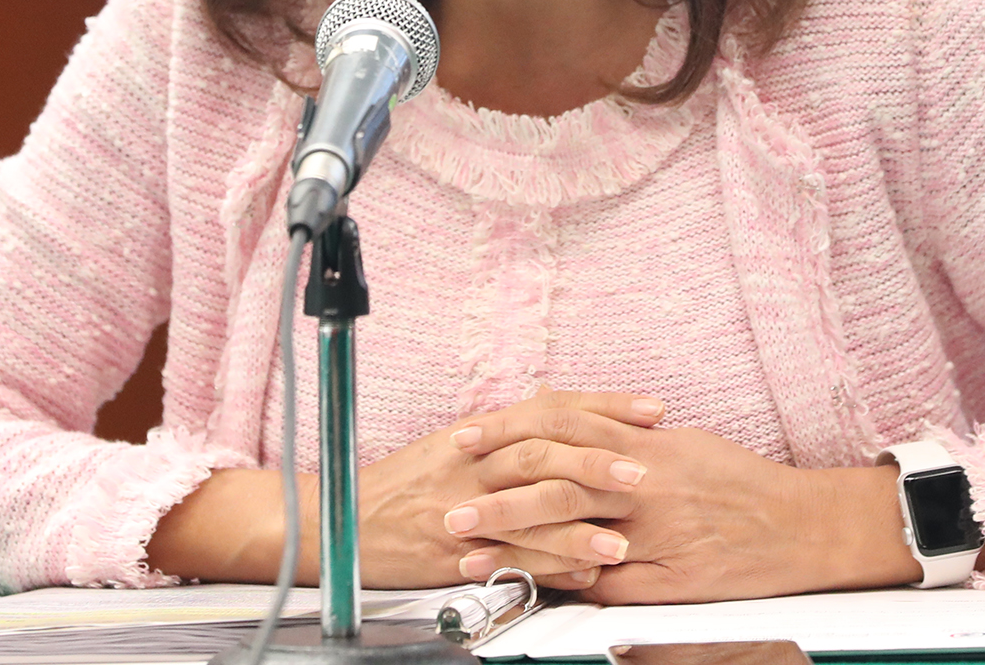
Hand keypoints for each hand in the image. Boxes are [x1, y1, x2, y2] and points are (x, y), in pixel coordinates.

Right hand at [146, 389, 667, 585]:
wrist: (335, 523)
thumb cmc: (399, 487)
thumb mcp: (452, 446)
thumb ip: (507, 435)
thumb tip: (564, 417)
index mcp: (475, 432)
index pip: (547, 408)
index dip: (602, 407)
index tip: (649, 410)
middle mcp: (468, 464)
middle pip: (539, 454)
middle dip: (596, 463)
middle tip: (643, 472)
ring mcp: (457, 511)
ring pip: (524, 513)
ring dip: (577, 528)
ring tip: (621, 540)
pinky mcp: (447, 555)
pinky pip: (502, 562)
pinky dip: (545, 570)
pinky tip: (580, 578)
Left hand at [447, 406, 922, 603]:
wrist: (801, 525)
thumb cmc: (740, 481)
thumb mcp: (680, 441)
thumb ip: (623, 432)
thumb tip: (567, 415)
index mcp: (644, 445)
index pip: (561, 431)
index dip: (508, 435)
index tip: (465, 441)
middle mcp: (645, 486)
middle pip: (556, 485)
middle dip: (497, 498)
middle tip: (451, 508)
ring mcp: (655, 536)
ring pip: (571, 538)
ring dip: (516, 549)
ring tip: (471, 558)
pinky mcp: (668, 580)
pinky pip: (605, 585)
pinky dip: (565, 585)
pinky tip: (531, 589)